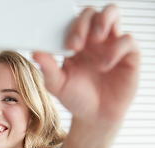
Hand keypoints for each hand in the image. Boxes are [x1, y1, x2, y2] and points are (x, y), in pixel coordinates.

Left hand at [34, 4, 139, 123]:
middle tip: (75, 44)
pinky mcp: (129, 55)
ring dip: (103, 21)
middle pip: (91, 12)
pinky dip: (115, 49)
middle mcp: (94, 40)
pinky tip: (104, 66)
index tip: (64, 44)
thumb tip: (36, 52)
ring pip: (112, 13)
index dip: (68, 26)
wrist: (94, 117)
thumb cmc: (76, 97)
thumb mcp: (58, 85)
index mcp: (75, 42)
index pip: (72, 20)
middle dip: (82, 23)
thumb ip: (48, 68)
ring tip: (95, 39)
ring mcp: (112, 44)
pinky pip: (127, 40)